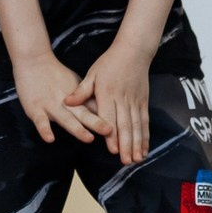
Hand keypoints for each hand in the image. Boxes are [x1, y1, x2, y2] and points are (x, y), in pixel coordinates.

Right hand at [13, 55, 112, 145]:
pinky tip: (50, 139)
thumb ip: (88, 100)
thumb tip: (107, 111)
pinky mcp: (35, 109)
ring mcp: (50, 106)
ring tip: (88, 138)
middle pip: (83, 115)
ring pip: (66, 119)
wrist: (33, 61)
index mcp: (77, 98)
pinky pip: (40, 122)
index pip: (94, 109)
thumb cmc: (56, 76)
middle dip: (97, 124)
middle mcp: (66, 103)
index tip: (119, 128)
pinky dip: (45, 130)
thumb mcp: (75, 85)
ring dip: (78, 129)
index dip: (106, 118)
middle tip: (110, 131)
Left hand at [65, 43, 150, 164]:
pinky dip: (145, 136)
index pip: (109, 117)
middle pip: (125, 125)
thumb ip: (81, 91)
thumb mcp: (92, 74)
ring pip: (137, 125)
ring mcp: (135, 101)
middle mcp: (123, 99)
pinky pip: (145, 121)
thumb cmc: (109, 63)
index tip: (112, 150)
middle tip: (125, 161)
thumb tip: (66, 102)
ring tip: (136, 159)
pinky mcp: (143, 102)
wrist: (134, 51)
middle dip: (126, 145)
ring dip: (137, 144)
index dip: (111, 134)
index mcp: (108, 93)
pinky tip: (145, 148)